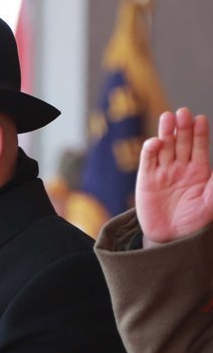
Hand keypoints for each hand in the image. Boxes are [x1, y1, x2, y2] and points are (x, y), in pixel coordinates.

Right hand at [136, 107, 212, 244]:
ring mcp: (163, 172)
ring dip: (166, 132)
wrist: (171, 239)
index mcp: (199, 170)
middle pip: (181, 142)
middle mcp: (181, 167)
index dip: (200, 133)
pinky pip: (148, 161)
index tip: (200, 120)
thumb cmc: (194, 222)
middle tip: (183, 113)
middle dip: (182, 128)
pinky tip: (155, 143)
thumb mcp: (210, 204)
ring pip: (164, 147)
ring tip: (168, 118)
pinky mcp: (146, 179)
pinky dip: (150, 151)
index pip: (200, 146)